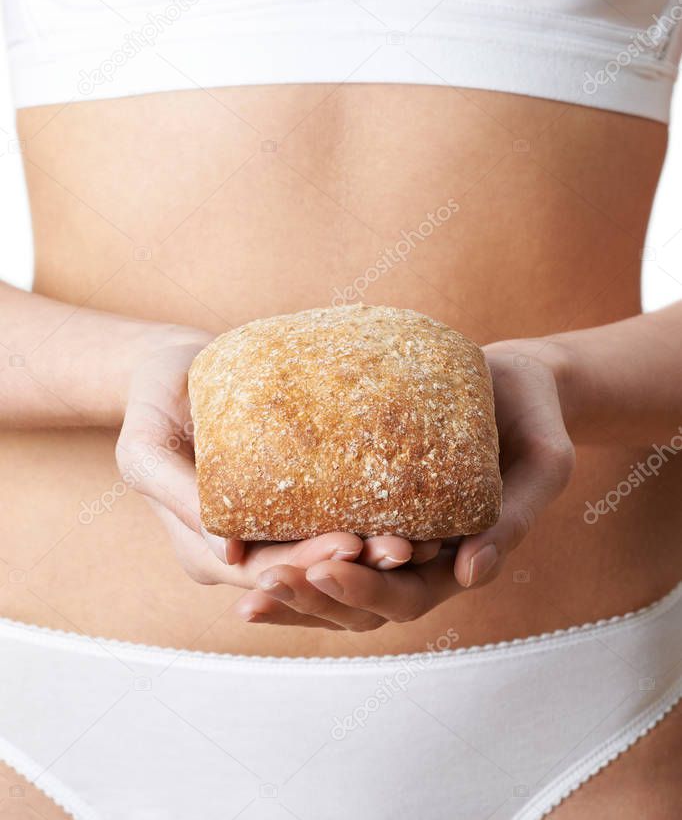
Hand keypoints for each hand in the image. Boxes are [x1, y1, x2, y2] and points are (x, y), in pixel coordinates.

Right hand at [114, 332, 440, 593]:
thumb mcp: (145, 447)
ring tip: (424, 538)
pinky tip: (415, 509)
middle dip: (357, 569)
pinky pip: (336, 522)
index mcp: (206, 551)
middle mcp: (245, 554)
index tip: (352, 544)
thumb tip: (228, 553)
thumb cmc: (154, 401)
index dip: (309, 565)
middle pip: (308, 576)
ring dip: (376, 556)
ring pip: (331, 561)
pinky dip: (373, 523)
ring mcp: (272, 532)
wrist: (174, 370)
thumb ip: (179, 496)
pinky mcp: (294, 505)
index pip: (265, 573)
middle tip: (404, 546)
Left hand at [235, 336, 575, 629]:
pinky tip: (244, 536)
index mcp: (457, 559)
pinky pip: (322, 529)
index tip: (324, 571)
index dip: (365, 592)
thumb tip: (472, 575)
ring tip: (244, 578)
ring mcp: (388, 531)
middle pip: (358, 601)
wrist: (514, 382)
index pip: (407, 596)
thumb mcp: (543, 463)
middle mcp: (417, 557)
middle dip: (311, 598)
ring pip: (333, 576)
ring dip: (291, 584)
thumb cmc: (534, 417)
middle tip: (265, 584)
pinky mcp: (365, 499)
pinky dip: (285, 540)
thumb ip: (515, 517)